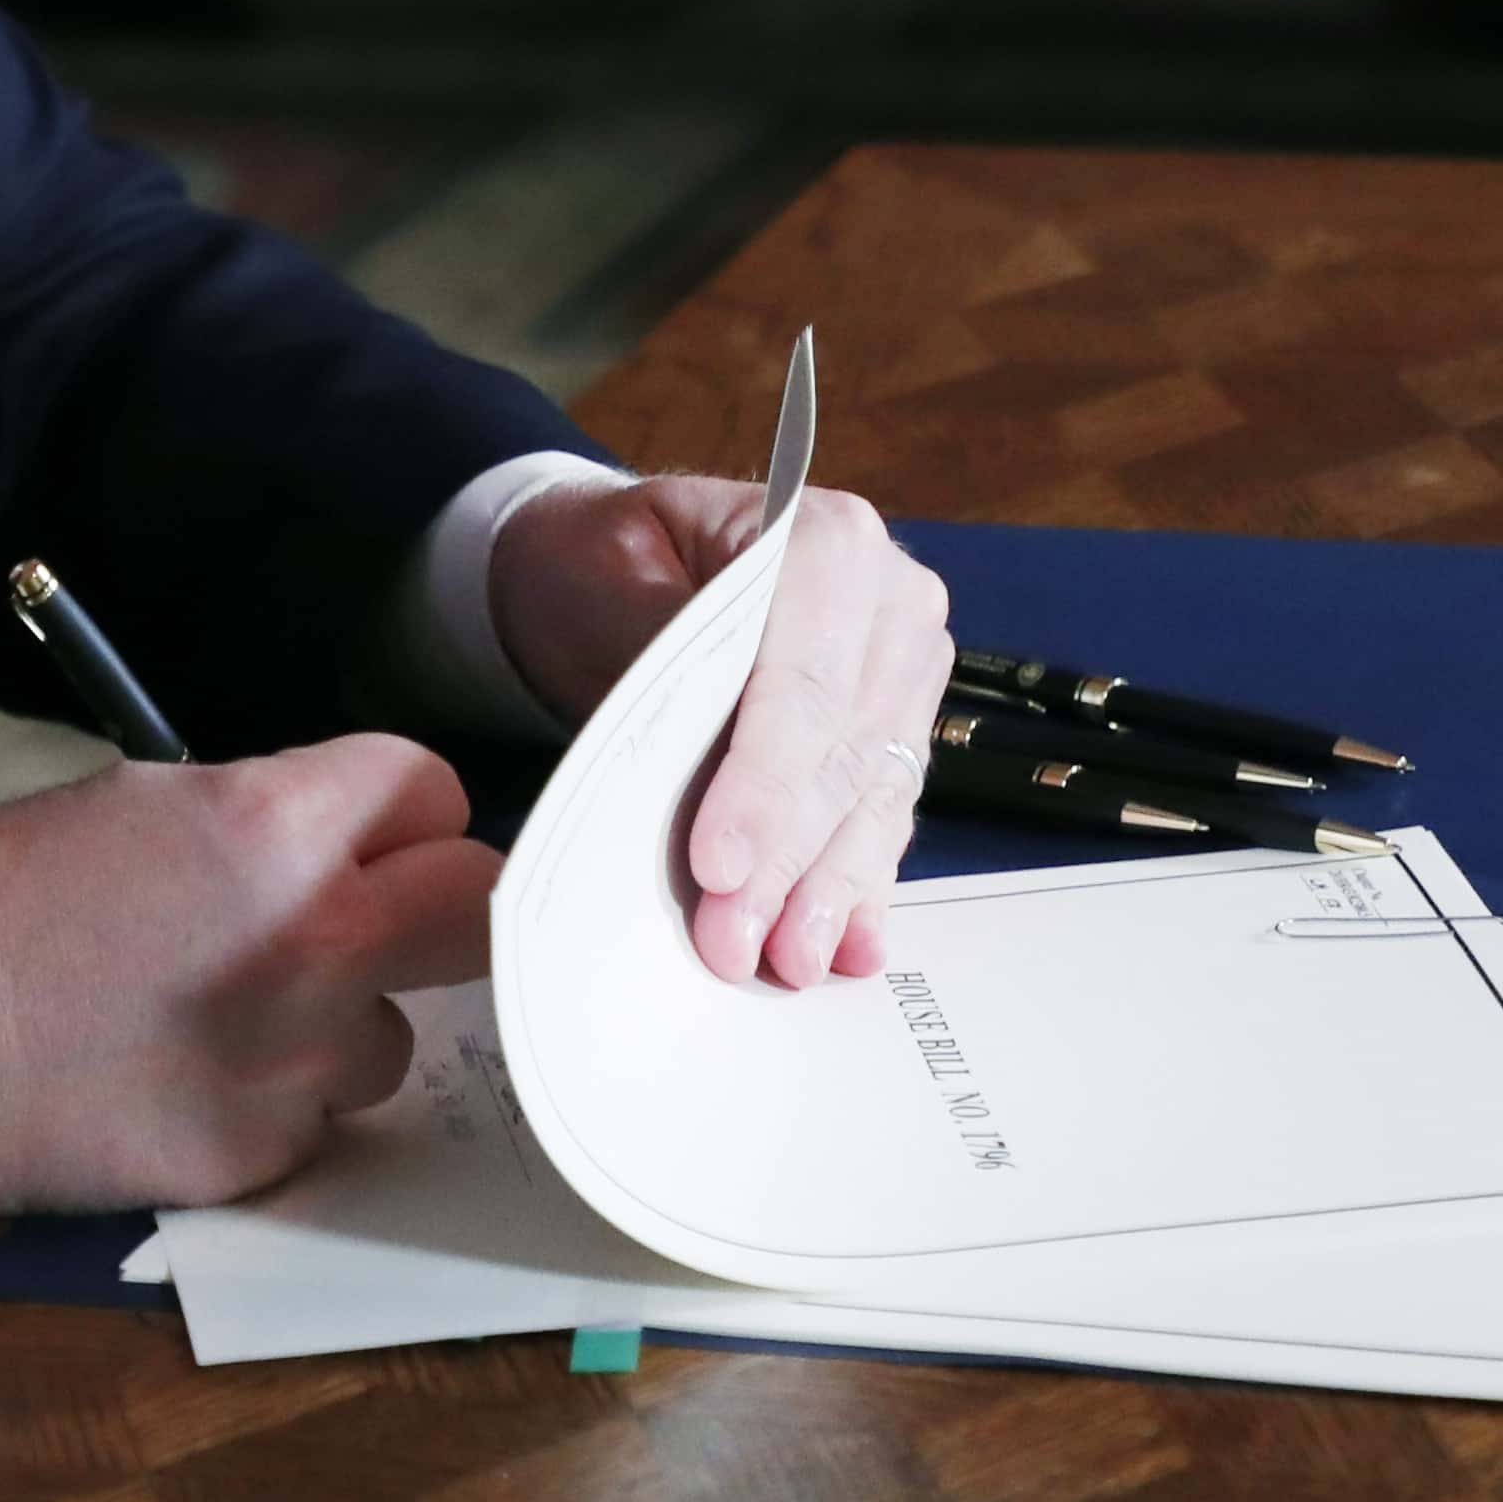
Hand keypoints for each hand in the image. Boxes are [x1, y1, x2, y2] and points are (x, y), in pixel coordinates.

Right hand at [0, 737, 494, 1221]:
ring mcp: (297, 1062)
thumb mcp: (145, 801)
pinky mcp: (264, 1154)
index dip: (401, 812)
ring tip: (234, 1015)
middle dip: (431, 907)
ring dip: (341, 1021)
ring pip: (396, 1032)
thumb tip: (350, 842)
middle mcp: (316, 944)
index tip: (375, 837)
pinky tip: (190, 1078)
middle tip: (371, 920)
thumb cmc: (1, 905)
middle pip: (478, 910)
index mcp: (280, 827)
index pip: (436, 792)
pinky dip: (274, 1100)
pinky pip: (320, 1116)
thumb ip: (274, 815)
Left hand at [486, 475, 953, 991]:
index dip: (763, 784)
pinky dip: (855, 882)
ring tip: (785, 962)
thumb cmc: (599, 561)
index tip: (716, 866)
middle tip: (733, 944)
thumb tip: (693, 765)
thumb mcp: (603, 578)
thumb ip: (660, 659)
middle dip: (784, 860)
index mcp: (827, 538)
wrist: (609, 563)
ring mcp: (903, 668)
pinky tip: (844, 944)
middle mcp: (890, 601)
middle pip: (841, 752)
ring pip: (871, 796)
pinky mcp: (895, 726)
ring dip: (825, 889)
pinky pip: (882, 813)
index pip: (801, 683)